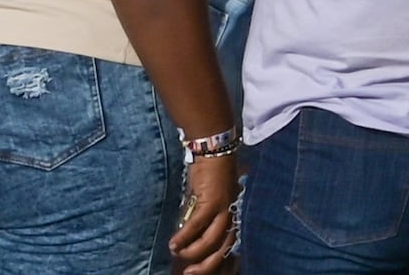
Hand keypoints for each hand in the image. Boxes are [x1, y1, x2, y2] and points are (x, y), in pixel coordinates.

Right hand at [173, 147, 241, 274]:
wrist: (213, 147)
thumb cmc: (209, 173)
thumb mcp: (209, 198)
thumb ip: (205, 217)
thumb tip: (190, 237)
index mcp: (234, 213)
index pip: (231, 244)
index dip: (220, 261)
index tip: (206, 271)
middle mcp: (233, 212)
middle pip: (224, 248)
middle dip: (207, 265)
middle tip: (189, 273)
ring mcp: (225, 207)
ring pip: (212, 241)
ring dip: (193, 252)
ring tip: (177, 254)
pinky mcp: (212, 200)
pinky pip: (198, 225)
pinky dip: (185, 237)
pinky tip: (174, 243)